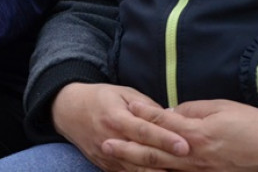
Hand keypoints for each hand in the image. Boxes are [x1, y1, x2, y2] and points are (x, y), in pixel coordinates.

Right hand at [50, 83, 186, 170]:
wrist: (68, 111)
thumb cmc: (100, 98)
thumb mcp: (123, 93)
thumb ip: (147, 107)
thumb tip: (171, 118)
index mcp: (116, 117)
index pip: (144, 131)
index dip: (164, 139)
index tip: (185, 145)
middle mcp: (110, 139)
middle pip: (142, 156)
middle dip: (167, 161)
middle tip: (189, 162)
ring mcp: (107, 157)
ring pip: (135, 171)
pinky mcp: (105, 167)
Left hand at [109, 99, 257, 171]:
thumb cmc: (249, 124)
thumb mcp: (220, 108)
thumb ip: (192, 110)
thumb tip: (171, 112)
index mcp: (195, 133)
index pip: (161, 121)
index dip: (142, 115)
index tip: (125, 108)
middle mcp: (193, 155)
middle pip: (154, 151)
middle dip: (128, 147)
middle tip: (106, 142)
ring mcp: (198, 171)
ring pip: (161, 169)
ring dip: (137, 164)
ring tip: (116, 160)